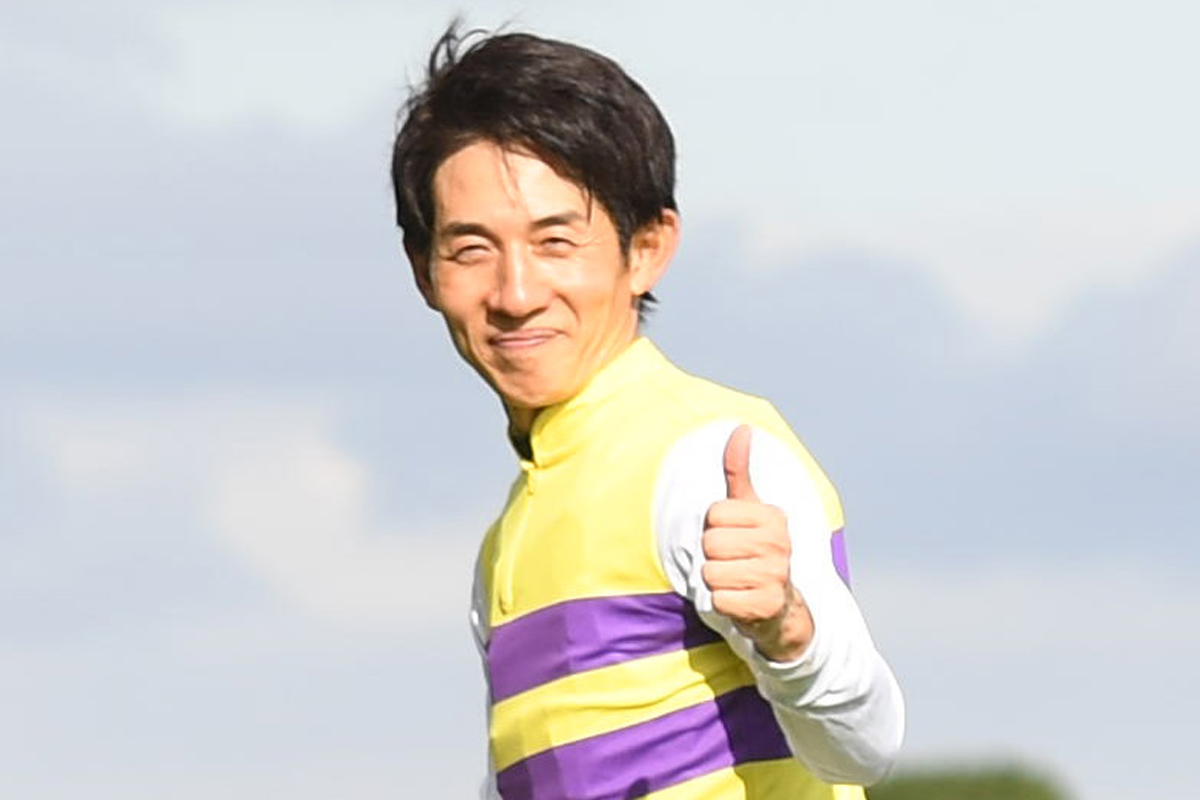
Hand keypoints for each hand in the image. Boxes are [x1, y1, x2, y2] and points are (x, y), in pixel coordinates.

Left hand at [702, 424, 813, 661]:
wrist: (780, 607)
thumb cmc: (755, 550)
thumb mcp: (748, 509)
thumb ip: (739, 470)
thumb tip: (742, 427)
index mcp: (773, 516)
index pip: (714, 514)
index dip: (714, 528)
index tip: (733, 537)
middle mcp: (780, 543)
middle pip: (711, 543)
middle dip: (713, 556)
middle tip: (733, 563)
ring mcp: (776, 575)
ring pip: (710, 572)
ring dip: (716, 581)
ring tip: (736, 581)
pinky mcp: (768, 605)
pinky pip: (718, 600)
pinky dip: (722, 603)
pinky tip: (740, 600)